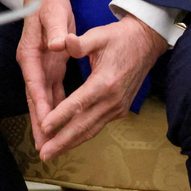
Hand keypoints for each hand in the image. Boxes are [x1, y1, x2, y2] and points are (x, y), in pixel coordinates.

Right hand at [16, 0, 75, 157]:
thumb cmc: (48, 2)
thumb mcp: (54, 12)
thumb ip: (56, 30)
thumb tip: (57, 45)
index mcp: (31, 52)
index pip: (35, 82)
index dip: (40, 103)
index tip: (46, 123)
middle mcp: (33, 63)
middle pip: (35, 97)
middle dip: (40, 123)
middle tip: (45, 147)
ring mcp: (40, 67)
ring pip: (43, 99)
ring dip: (48, 122)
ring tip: (52, 145)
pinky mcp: (50, 67)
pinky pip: (53, 93)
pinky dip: (56, 109)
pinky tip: (62, 125)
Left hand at [36, 13, 166, 160]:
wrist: (146, 43)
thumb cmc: (120, 38)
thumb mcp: (98, 35)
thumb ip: (77, 43)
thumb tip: (58, 42)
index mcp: (104, 82)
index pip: (78, 104)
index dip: (60, 117)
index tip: (44, 128)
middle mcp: (112, 100)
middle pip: (84, 125)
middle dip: (62, 141)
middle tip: (44, 155)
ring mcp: (117, 107)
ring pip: (91, 130)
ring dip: (71, 143)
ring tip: (51, 153)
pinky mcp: (119, 109)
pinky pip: (98, 126)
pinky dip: (82, 135)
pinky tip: (69, 140)